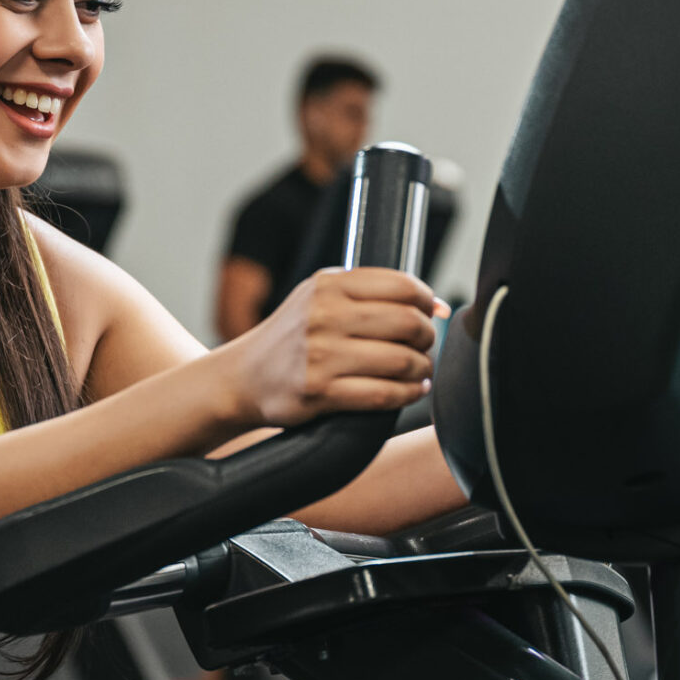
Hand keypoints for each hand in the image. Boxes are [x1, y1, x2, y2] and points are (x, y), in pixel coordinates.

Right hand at [221, 267, 442, 428]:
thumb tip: (436, 306)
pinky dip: (408, 394)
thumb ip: (370, 294)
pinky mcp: (319, 392)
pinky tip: (412, 391)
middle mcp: (324, 316)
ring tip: (421, 371)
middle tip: (426, 347)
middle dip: (428, 337)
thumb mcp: (320, 299)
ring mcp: (321, 355)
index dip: (427, 300)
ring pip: (401, 361)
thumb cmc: (294, 337)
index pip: (401, 285)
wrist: (243, 377)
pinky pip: (383, 394)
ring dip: (422, 368)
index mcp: (329, 285)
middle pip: (407, 322)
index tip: (432, 315)